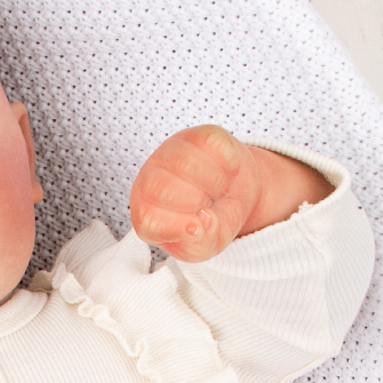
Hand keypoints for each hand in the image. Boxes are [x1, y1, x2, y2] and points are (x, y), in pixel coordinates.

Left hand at [129, 126, 330, 261]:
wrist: (236, 192)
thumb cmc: (213, 222)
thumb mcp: (206, 246)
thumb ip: (197, 243)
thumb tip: (196, 225)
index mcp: (146, 209)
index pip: (148, 219)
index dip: (176, 226)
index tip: (201, 228)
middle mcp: (151, 177)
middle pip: (164, 188)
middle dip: (197, 204)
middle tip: (214, 210)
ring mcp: (174, 151)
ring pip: (189, 166)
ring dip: (215, 185)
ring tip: (223, 193)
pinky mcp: (202, 135)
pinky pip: (214, 147)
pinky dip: (227, 165)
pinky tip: (230, 172)